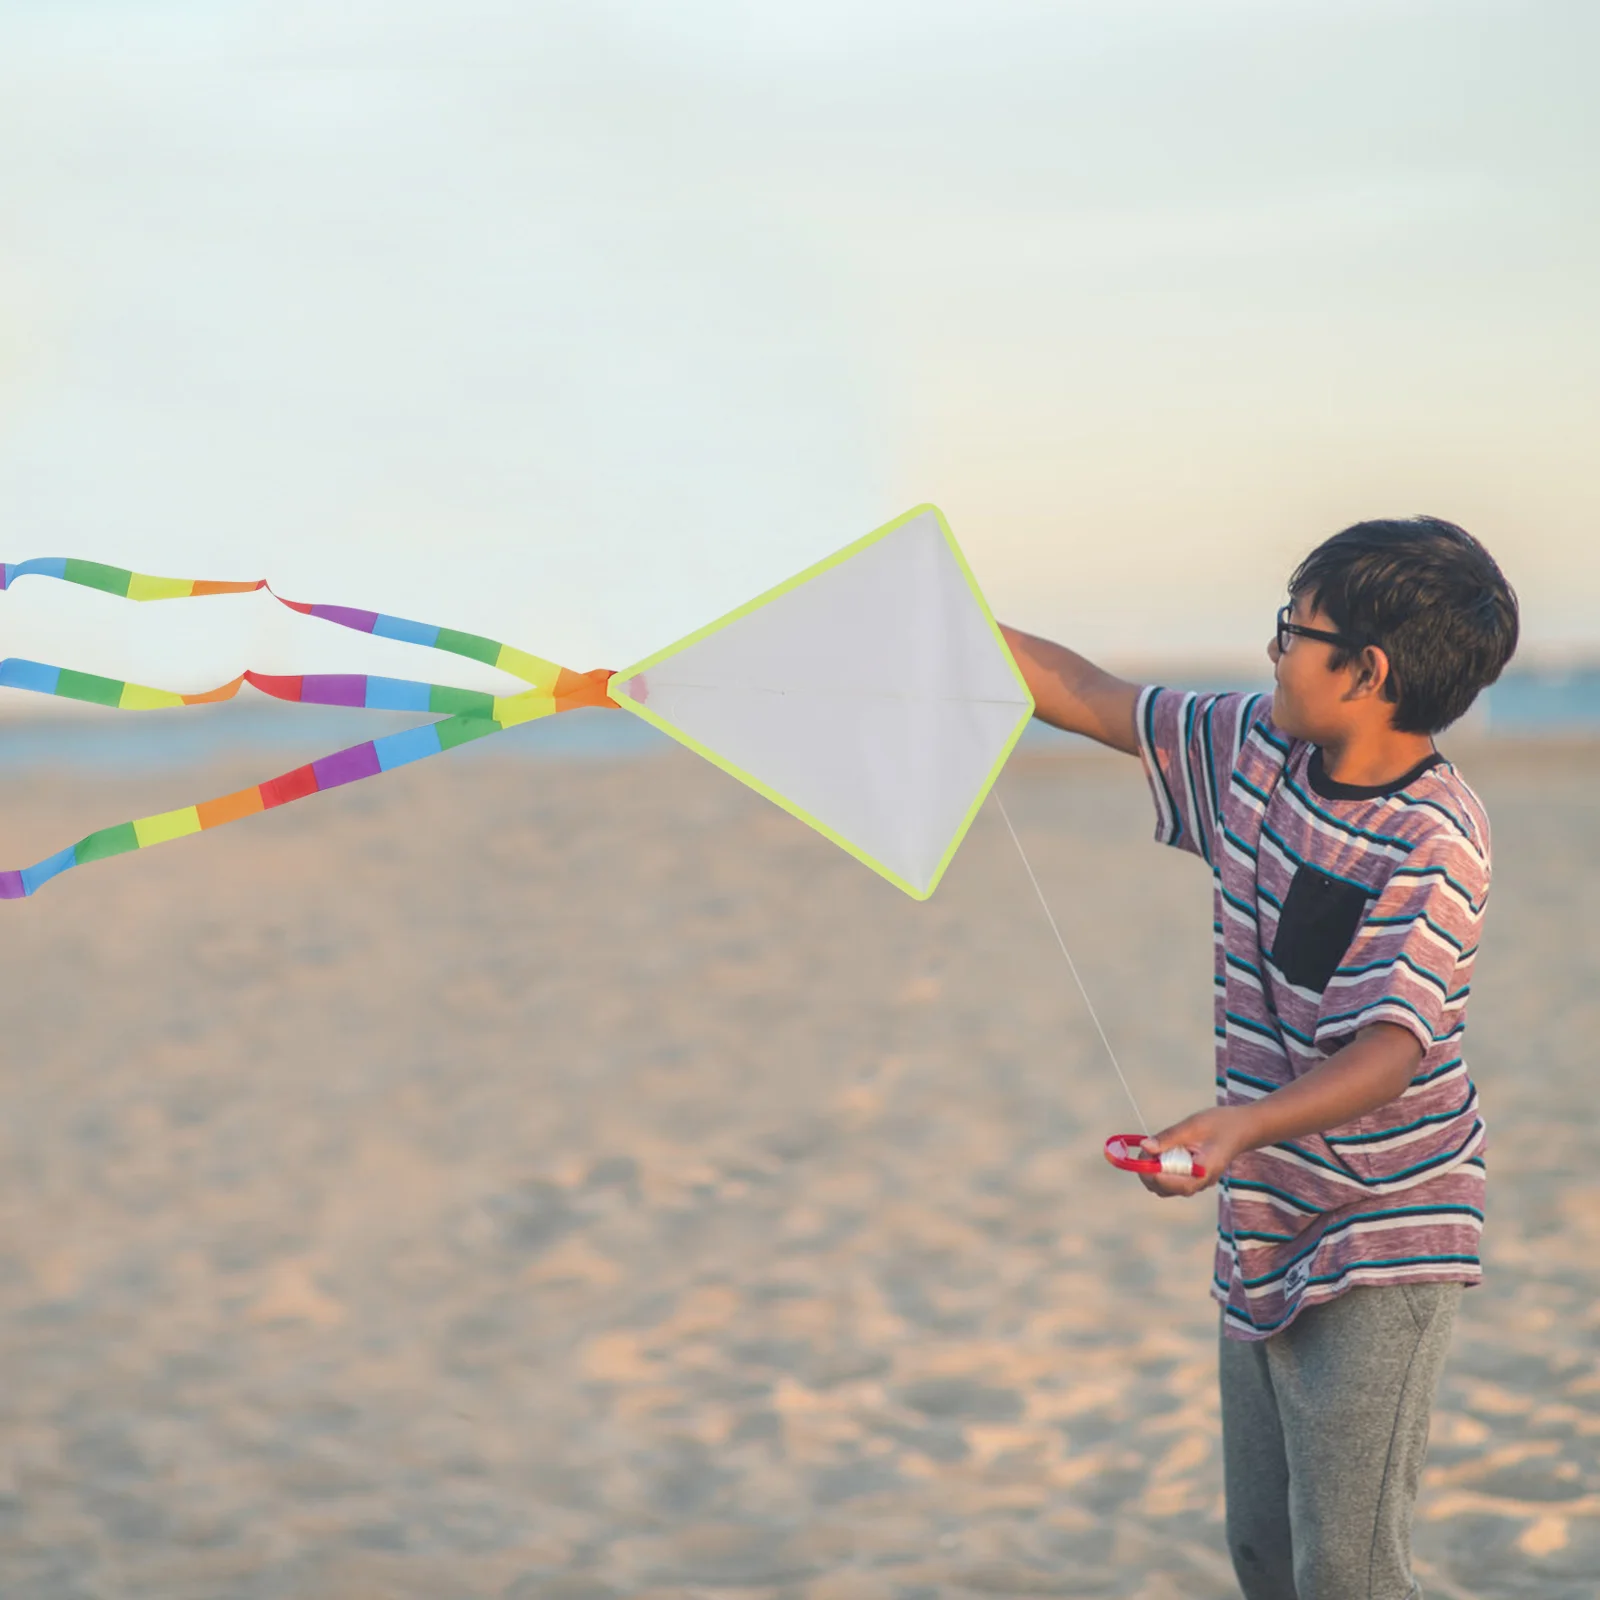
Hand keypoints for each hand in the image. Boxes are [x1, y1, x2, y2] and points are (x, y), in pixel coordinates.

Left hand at [1137, 1105, 1256, 1198]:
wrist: (1242, 1127)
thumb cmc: (1221, 1124)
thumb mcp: (1192, 1126)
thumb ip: (1168, 1138)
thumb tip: (1144, 1147)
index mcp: (1204, 1173)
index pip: (1174, 1185)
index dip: (1154, 1174)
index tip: (1143, 1157)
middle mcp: (1200, 1182)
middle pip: (1165, 1190)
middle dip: (1149, 1173)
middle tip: (1146, 1149)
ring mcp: (1197, 1181)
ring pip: (1166, 1187)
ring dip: (1154, 1171)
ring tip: (1156, 1147)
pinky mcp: (1193, 1176)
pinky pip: (1172, 1179)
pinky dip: (1162, 1168)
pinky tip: (1165, 1150)